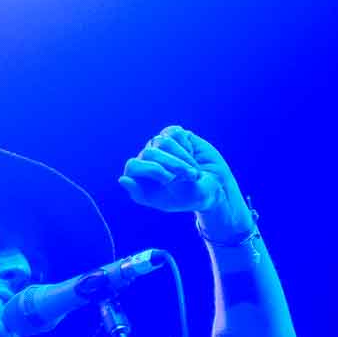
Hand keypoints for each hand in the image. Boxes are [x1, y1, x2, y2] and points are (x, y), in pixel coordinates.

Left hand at [118, 126, 249, 228]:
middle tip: (191, 177)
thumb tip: (121, 179)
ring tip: (194, 172)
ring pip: (163, 142)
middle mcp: (146, 160)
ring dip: (183, 159)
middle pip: (149, 153)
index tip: (170, 180)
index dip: (152, 171)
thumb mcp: (167, 202)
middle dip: (173, 166)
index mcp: (140, 178)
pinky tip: (192, 156)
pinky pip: (176, 134)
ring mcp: (159, 146)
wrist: (216, 187)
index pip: (133, 166)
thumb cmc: (190, 197)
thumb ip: (141, 193)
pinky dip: (187, 148)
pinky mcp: (174, 135)